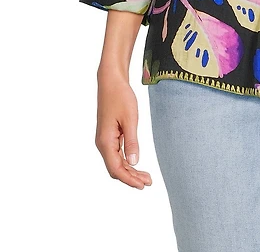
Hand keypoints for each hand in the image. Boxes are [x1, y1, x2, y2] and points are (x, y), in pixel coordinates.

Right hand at [95, 72, 151, 189]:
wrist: (111, 81)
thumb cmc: (120, 97)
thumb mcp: (130, 119)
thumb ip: (132, 142)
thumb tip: (134, 163)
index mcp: (105, 142)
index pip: (116, 169)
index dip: (129, 179)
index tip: (142, 185)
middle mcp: (102, 143)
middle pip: (115, 168)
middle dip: (131, 177)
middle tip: (148, 182)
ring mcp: (105, 140)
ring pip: (116, 162)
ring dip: (130, 170)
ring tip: (146, 176)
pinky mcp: (109, 135)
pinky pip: (117, 154)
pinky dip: (127, 161)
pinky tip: (136, 163)